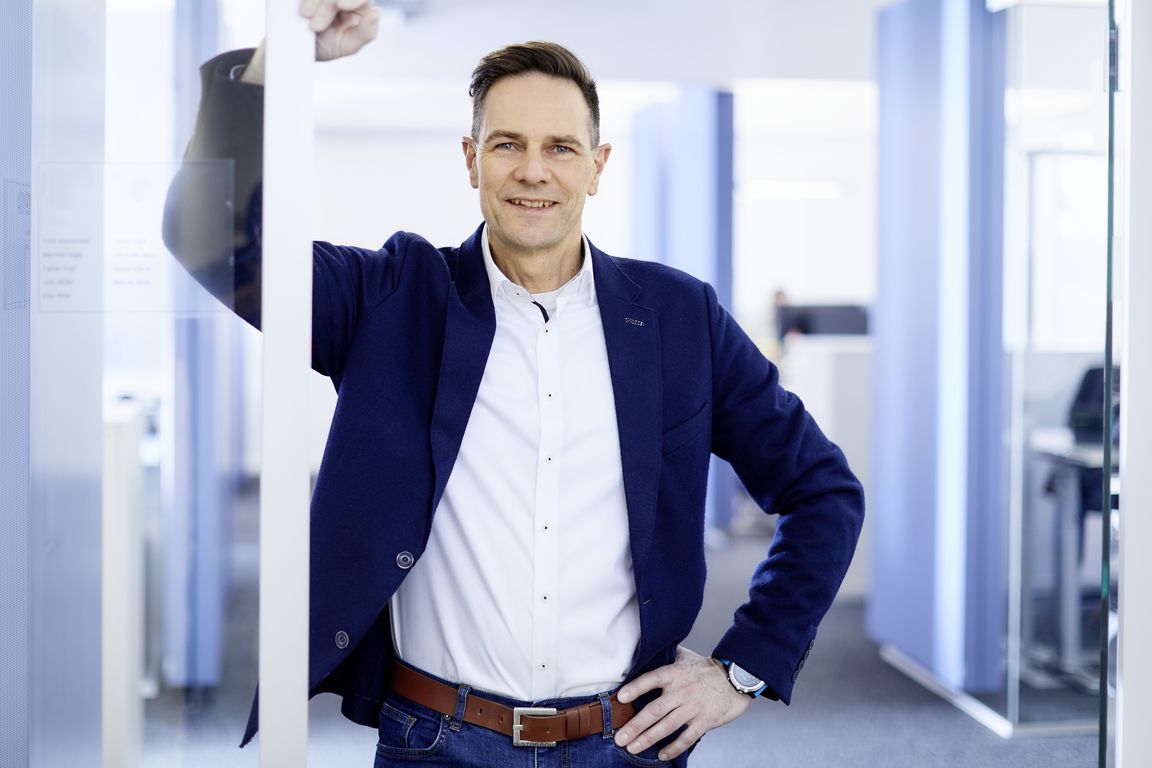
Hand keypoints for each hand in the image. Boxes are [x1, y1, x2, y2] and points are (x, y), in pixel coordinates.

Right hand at [299, 0, 380, 61]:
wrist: (302, 47)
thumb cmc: (329, 46)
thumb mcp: (348, 45)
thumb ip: (366, 32)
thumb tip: (376, 13)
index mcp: (361, 8)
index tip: (339, 5)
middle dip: (327, 7)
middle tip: (316, 25)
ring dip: (314, 2)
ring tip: (306, 18)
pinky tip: (302, 10)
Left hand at [614, 647, 749, 761]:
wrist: (736, 679)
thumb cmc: (706, 668)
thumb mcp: (685, 656)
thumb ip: (666, 656)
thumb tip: (646, 653)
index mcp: (675, 673)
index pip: (651, 679)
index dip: (636, 687)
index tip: (621, 697)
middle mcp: (682, 691)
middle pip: (655, 710)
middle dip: (635, 725)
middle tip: (620, 737)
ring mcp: (694, 707)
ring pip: (667, 726)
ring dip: (648, 738)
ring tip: (632, 748)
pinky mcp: (705, 721)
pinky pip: (687, 737)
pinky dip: (674, 748)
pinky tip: (662, 754)